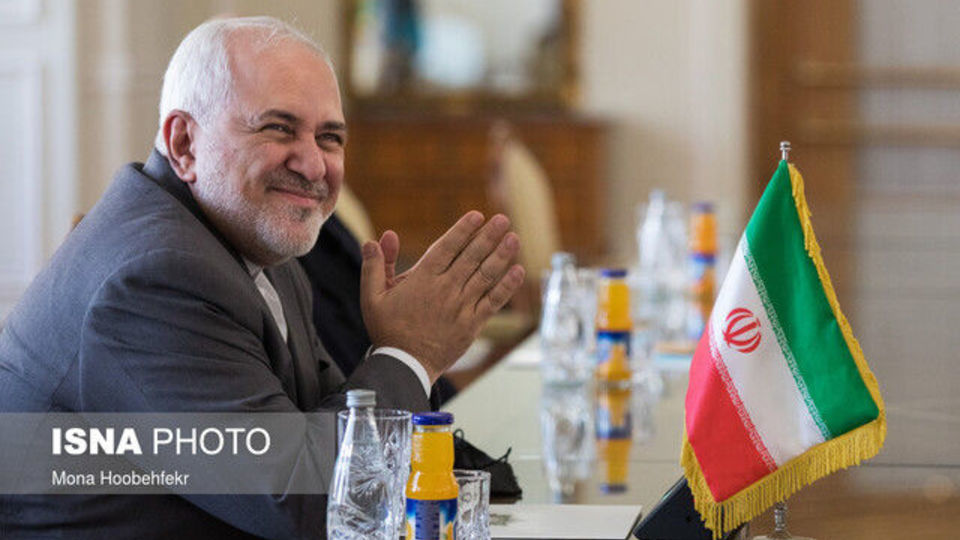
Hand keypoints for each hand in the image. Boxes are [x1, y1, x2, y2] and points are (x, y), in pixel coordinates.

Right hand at [360, 212, 524, 382]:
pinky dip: (507, 286)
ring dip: (501, 256)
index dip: (463, 230)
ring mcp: (461, 307)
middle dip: (488, 236)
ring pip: (485, 276)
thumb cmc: (388, 330)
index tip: (477, 216)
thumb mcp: (372, 296)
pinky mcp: (472, 324)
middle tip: (502, 219)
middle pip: (471, 257)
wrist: (404, 366)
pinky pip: (493, 302)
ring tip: (514, 238)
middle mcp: (445, 290)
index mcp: (422, 279)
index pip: (446, 247)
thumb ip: (375, 266)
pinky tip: (518, 271)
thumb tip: (377, 238)